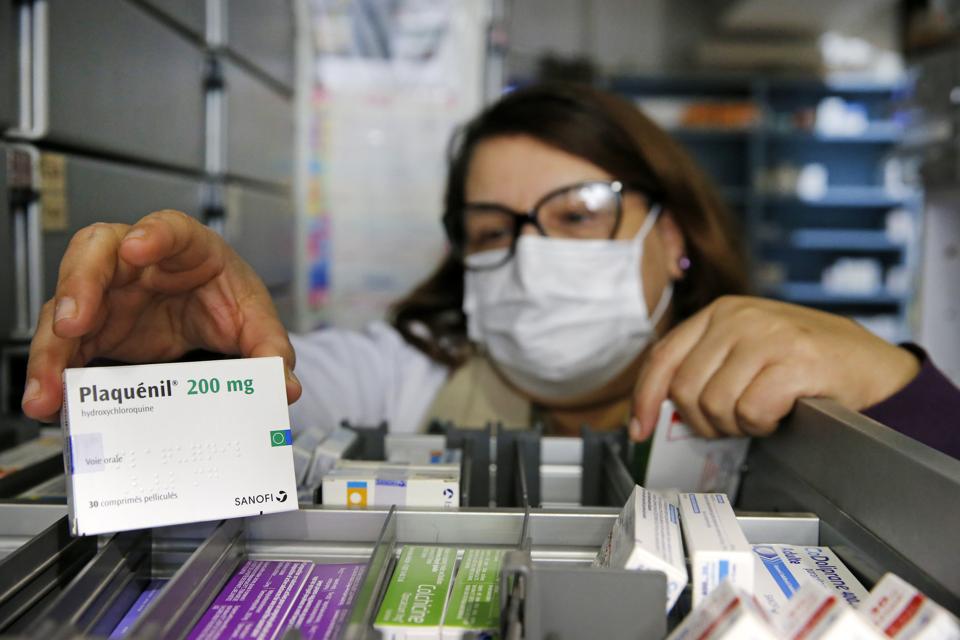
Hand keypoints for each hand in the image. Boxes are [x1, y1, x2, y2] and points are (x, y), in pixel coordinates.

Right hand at [21, 210, 300, 421]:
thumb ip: (270, 348)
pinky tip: (50, 399)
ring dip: (53, 345)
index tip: (139, 249)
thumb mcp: (254, 318)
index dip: (153, 235)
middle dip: (80, 284)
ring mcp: (108, 293)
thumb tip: (284, 385)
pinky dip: (53, 373)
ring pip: (67, 304)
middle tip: (76, 321)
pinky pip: (64, 346)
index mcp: (186, 246)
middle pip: (96, 254)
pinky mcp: (93, 328)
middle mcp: (136, 262)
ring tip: (50, 384)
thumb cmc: (225, 295)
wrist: (212, 313)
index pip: (169, 228)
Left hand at [630, 295, 919, 439]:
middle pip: (685, 389)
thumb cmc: (806, 363)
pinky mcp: (795, 360)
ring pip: (716, 404)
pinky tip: (781, 413)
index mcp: (719, 312)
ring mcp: (767, 335)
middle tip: (734, 422)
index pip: (663, 358)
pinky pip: (752, 411)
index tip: (638, 429)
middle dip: (704, 420)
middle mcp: (738, 318)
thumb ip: (706, 365)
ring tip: (763, 413)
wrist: (872, 366)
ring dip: (737, 424)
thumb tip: (656, 405)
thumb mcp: (747, 350)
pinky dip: (763, 424)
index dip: (644, 398)